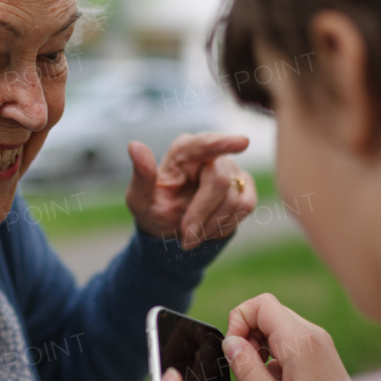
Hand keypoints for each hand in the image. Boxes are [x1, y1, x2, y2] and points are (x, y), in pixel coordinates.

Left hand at [126, 133, 257, 249]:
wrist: (172, 231)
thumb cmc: (155, 210)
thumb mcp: (140, 199)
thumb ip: (141, 175)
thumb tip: (134, 145)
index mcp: (183, 151)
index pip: (204, 144)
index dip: (223, 143)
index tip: (242, 143)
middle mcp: (210, 155)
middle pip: (219, 182)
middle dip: (201, 215)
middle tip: (186, 238)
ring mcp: (231, 169)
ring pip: (234, 199)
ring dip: (211, 225)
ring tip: (192, 233)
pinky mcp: (245, 185)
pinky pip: (246, 206)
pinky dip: (225, 225)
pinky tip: (209, 228)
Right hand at [224, 293, 350, 380]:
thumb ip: (247, 368)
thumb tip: (231, 343)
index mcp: (300, 341)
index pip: (261, 304)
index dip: (239, 321)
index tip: (233, 349)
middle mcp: (313, 335)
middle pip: (268, 312)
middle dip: (248, 334)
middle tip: (244, 366)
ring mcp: (319, 343)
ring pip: (277, 326)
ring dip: (259, 345)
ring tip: (258, 377)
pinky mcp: (320, 353)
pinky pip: (288, 340)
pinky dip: (273, 354)